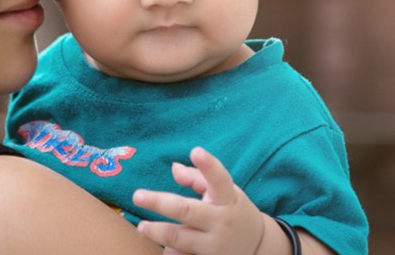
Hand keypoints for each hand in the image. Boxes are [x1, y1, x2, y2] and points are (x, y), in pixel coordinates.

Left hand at [132, 146, 264, 254]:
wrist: (257, 247)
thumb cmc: (232, 210)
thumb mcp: (224, 191)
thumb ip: (198, 178)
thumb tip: (174, 168)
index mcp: (227, 199)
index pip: (219, 179)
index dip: (208, 165)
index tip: (196, 150)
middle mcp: (222, 222)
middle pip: (186, 210)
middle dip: (159, 203)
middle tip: (137, 196)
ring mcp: (215, 246)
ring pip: (179, 238)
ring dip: (157, 232)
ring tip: (141, 227)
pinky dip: (171, 253)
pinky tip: (162, 250)